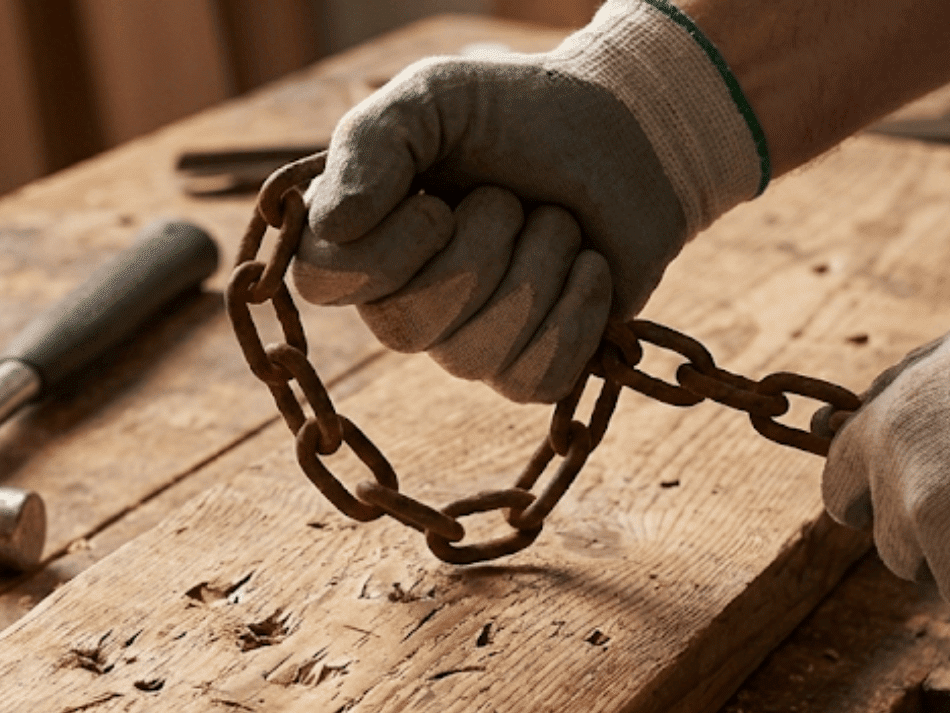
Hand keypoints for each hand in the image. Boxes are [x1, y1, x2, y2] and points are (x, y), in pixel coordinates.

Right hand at [291, 0, 766, 402]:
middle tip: (511, 198)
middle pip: (409, 325)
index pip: (325, 282)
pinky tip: (587, 265)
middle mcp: (402, 305)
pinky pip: (536, 378)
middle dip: (483, 245)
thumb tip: (334, 225)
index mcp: (362, 239)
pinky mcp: (532, 371)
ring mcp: (466, 347)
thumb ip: (370, 142)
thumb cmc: (518, 113)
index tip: (437, 203)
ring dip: (539, 264)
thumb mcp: (432, 97)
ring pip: (477, 354)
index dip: (385, 252)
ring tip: (555, 221)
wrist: (624, 133)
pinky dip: (577, 310)